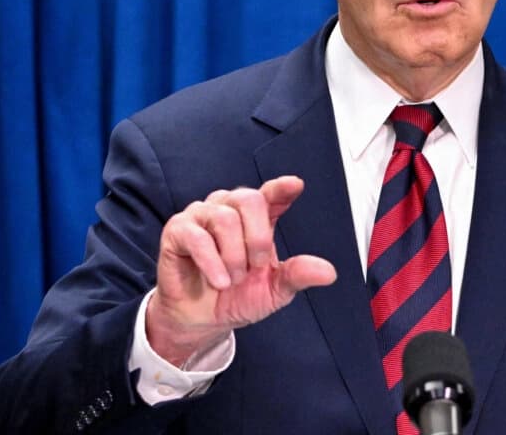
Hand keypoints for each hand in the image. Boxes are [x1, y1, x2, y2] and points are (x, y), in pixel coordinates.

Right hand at [145, 175, 336, 364]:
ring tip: (232, 280)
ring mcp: (201, 216)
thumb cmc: (237, 296)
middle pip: (249, 199)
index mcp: (257, 218)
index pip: (270, 194)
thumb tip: (328, 272)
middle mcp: (229, 209)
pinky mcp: (177, 230)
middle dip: (257, 237)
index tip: (295, 185)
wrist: (202, 320)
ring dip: (233, 256)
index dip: (282, 187)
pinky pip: (196, 236)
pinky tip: (219, 281)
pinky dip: (211, 262)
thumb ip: (297, 276)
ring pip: (225, 218)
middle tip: (255, 266)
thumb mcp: (273, 290)